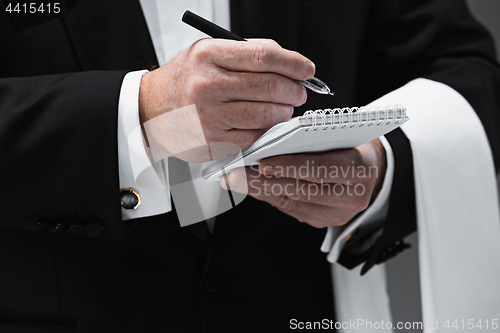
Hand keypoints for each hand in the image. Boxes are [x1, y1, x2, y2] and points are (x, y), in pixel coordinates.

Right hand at [138, 38, 314, 161]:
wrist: (151, 109)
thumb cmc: (185, 81)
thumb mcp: (208, 53)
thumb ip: (247, 54)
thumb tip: (290, 63)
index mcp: (209, 56)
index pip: (263, 56)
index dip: (293, 63)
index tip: (307, 70)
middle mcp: (207, 86)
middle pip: (269, 87)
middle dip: (294, 90)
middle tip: (299, 92)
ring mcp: (209, 117)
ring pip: (266, 115)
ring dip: (284, 113)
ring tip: (282, 108)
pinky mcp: (213, 142)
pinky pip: (254, 137)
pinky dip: (267, 131)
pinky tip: (264, 124)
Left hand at [221, 139, 386, 227]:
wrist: (372, 171)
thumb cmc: (351, 146)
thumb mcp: (340, 133)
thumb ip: (311, 136)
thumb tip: (271, 138)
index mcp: (359, 169)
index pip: (320, 169)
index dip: (289, 166)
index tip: (262, 162)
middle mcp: (351, 196)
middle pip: (301, 190)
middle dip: (264, 181)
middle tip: (235, 174)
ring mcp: (337, 214)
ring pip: (292, 203)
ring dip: (260, 190)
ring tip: (235, 180)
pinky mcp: (323, 221)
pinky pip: (291, 209)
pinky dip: (269, 197)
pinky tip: (251, 186)